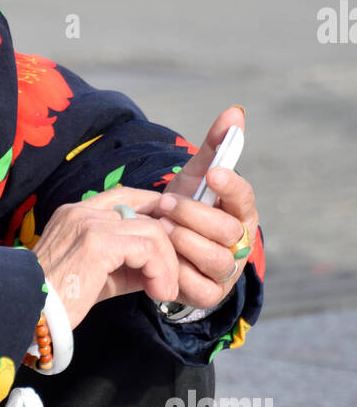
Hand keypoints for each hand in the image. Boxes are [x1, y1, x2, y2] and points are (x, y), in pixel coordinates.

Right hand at [32, 186, 180, 329]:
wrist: (30, 312)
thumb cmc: (59, 299)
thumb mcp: (98, 274)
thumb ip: (127, 261)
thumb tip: (162, 265)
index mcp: (75, 213)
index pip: (124, 196)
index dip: (154, 210)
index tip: (171, 238)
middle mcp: (81, 211)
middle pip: (144, 213)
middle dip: (168, 246)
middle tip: (170, 281)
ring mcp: (88, 224)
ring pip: (152, 230)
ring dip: (167, 264)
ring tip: (164, 291)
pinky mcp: (96, 243)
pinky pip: (146, 249)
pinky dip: (160, 271)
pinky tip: (157, 292)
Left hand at [154, 105, 258, 309]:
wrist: (165, 249)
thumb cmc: (186, 208)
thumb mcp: (194, 178)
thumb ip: (214, 147)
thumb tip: (234, 111)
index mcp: (239, 213)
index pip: (245, 200)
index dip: (232, 187)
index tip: (213, 173)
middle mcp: (238, 243)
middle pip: (227, 231)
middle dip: (195, 215)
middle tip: (166, 203)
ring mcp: (225, 272)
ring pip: (216, 260)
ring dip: (186, 243)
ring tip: (162, 228)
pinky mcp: (208, 294)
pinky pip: (198, 288)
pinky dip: (178, 273)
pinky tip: (161, 259)